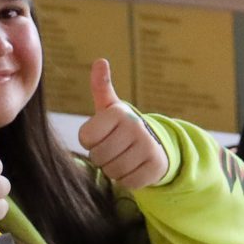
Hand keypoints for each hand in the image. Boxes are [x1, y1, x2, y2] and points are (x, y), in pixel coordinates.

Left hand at [78, 60, 169, 191]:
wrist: (157, 145)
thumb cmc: (123, 126)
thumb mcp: (111, 107)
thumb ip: (100, 86)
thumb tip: (100, 61)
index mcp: (119, 112)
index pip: (86, 138)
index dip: (90, 141)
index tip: (102, 135)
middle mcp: (136, 127)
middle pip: (98, 156)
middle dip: (101, 157)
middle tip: (113, 149)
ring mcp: (148, 147)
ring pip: (112, 170)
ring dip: (113, 169)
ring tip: (122, 158)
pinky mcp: (156, 167)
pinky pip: (128, 182)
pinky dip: (127, 179)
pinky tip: (133, 167)